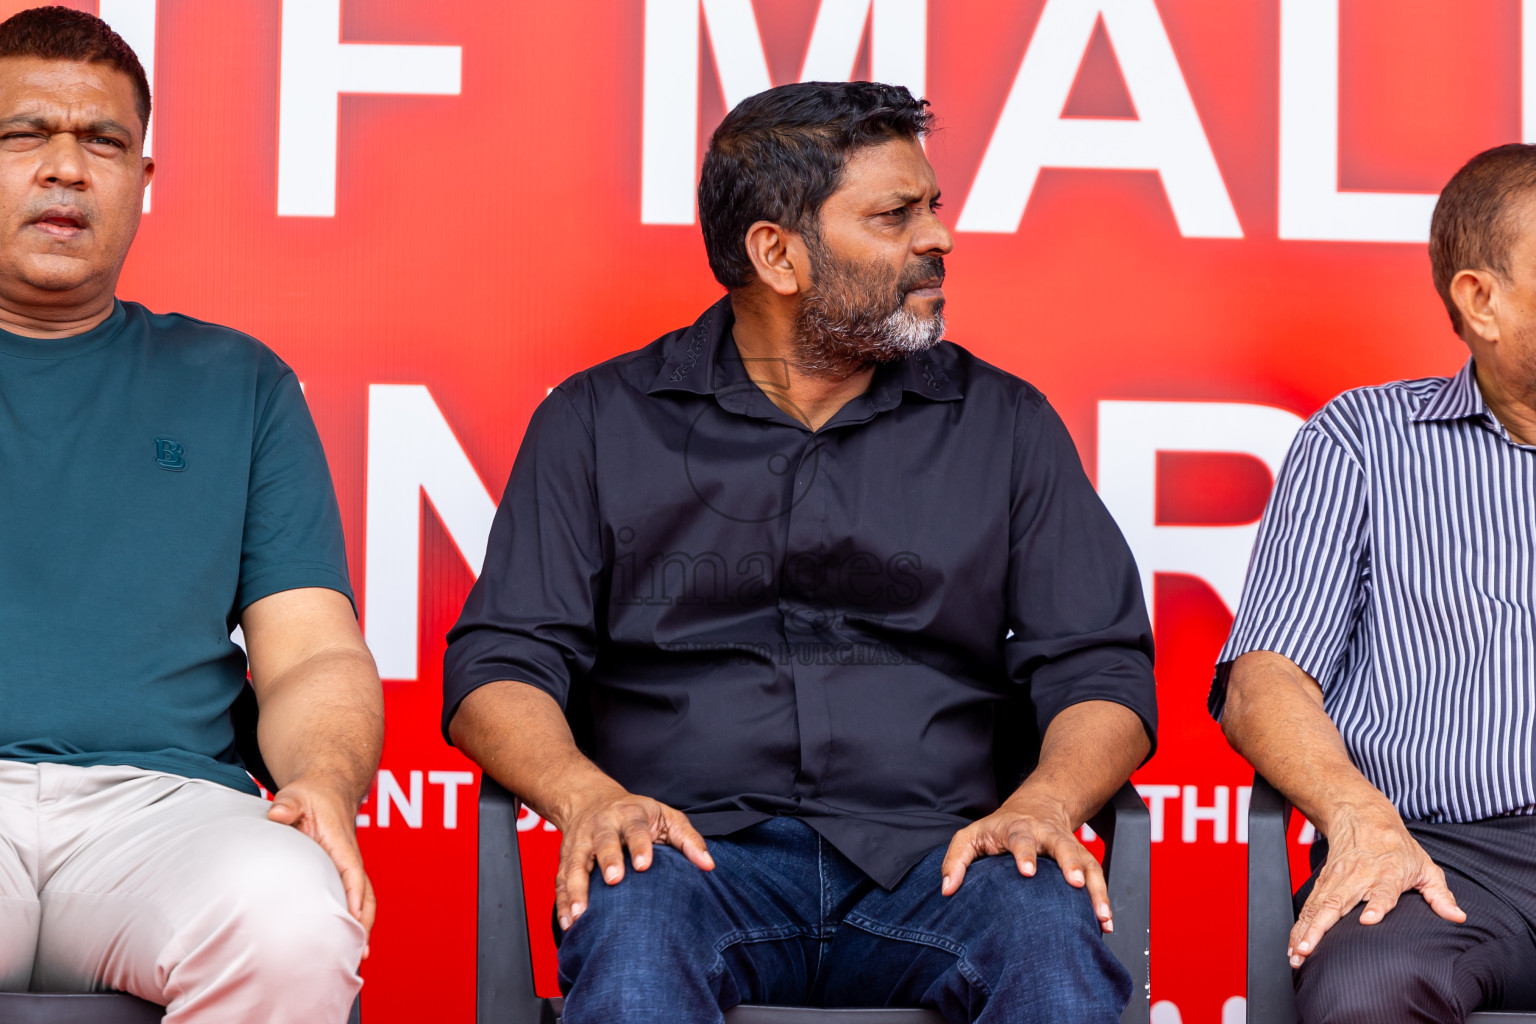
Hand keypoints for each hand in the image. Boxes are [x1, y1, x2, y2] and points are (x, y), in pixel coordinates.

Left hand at [268, 777, 376, 957]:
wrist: (328, 787)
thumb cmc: (312, 795)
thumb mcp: (296, 795)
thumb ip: (287, 805)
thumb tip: (278, 815)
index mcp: (342, 844)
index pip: (353, 874)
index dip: (355, 897)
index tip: (354, 919)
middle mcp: (350, 859)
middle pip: (366, 894)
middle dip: (364, 921)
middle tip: (359, 951)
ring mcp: (347, 867)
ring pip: (363, 899)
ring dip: (362, 924)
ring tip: (356, 956)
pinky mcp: (341, 872)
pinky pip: (352, 897)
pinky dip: (353, 918)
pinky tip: (343, 939)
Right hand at [553, 785, 713, 929]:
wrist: (589, 798)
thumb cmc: (636, 814)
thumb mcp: (666, 817)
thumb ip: (688, 839)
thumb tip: (708, 865)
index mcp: (629, 815)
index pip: (635, 829)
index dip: (640, 846)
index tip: (644, 865)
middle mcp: (602, 827)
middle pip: (603, 842)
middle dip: (608, 860)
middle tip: (614, 881)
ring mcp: (581, 843)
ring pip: (575, 865)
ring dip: (577, 889)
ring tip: (580, 914)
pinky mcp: (565, 858)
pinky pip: (561, 880)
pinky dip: (562, 901)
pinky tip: (568, 923)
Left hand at [939, 796, 1112, 932]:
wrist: (1038, 805)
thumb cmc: (999, 827)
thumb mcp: (971, 835)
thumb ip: (956, 860)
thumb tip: (947, 890)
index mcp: (1018, 828)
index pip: (1021, 838)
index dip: (1025, 853)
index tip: (1027, 871)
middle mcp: (1048, 835)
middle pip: (1062, 845)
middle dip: (1070, 863)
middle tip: (1076, 883)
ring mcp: (1069, 845)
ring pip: (1087, 861)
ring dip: (1095, 888)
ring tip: (1101, 915)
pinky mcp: (1083, 858)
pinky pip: (1097, 876)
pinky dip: (1103, 899)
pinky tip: (1105, 922)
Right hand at [1288, 803, 1463, 966]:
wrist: (1362, 818)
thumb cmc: (1396, 847)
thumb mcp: (1425, 867)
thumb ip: (1440, 896)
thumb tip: (1458, 917)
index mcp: (1386, 874)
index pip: (1381, 892)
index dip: (1376, 906)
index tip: (1368, 920)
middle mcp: (1357, 877)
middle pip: (1337, 904)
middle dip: (1321, 928)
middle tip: (1310, 950)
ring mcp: (1336, 880)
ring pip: (1317, 908)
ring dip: (1305, 931)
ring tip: (1297, 954)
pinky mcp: (1323, 883)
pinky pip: (1309, 907)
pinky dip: (1299, 926)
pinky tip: (1294, 945)